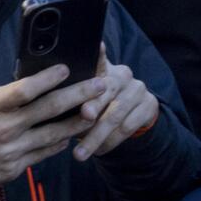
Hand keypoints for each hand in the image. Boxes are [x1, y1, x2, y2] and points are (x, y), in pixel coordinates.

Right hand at [0, 64, 108, 194]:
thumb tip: (35, 85)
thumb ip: (5, 98)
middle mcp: (4, 127)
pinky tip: (71, 134)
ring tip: (96, 111)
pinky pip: (45, 153)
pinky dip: (60, 142)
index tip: (67, 68)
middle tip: (99, 85)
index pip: (25, 88)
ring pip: (54, 133)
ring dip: (77, 121)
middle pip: (48, 108)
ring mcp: (12, 149)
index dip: (48, 78)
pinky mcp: (15, 168)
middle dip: (78, 95)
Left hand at [71, 47, 159, 162]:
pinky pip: (128, 127)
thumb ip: (75, 97)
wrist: (132, 115)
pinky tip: (99, 151)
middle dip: (92, 109)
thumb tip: (50, 104)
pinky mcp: (149, 105)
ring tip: (80, 153)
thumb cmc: (98, 106)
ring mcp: (138, 89)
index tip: (98, 46)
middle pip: (107, 92)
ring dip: (97, 138)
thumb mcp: (86, 99)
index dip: (99, 53)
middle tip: (80, 122)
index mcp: (104, 68)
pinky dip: (111, 142)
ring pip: (116, 116)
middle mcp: (123, 75)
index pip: (100, 58)